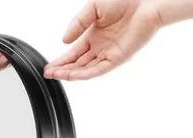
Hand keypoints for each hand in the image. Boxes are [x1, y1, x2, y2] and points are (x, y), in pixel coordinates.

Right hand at [44, 0, 163, 80]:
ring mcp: (108, 53)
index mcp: (94, 35)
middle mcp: (100, 47)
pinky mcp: (118, 58)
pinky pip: (98, 69)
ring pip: (86, 69)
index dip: (61, 60)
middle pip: (78, 63)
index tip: (49, 66)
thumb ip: (78, 23)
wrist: (144, 1)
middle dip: (62, 69)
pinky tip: (73, 75)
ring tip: (56, 76)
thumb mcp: (93, 8)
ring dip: (70, 73)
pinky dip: (85, 73)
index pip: (74, 52)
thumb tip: (64, 41)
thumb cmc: (124, 0)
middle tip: (48, 73)